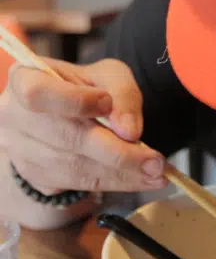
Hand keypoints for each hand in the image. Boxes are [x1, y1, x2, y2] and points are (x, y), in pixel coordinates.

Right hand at [0, 58, 166, 195]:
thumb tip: (129, 131)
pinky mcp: (39, 176)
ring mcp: (23, 151)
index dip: (74, 101)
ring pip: (76, 167)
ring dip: (122, 174)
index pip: (38, 93)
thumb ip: (122, 94)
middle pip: (66, 139)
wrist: (68, 113)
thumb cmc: (85, 87)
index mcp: (24, 79)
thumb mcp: (107, 75)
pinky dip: (116, 183)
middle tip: (155, 161)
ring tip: (157, 173)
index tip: (107, 103)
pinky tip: (143, 180)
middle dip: (116, 152)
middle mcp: (15, 117)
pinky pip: (81, 183)